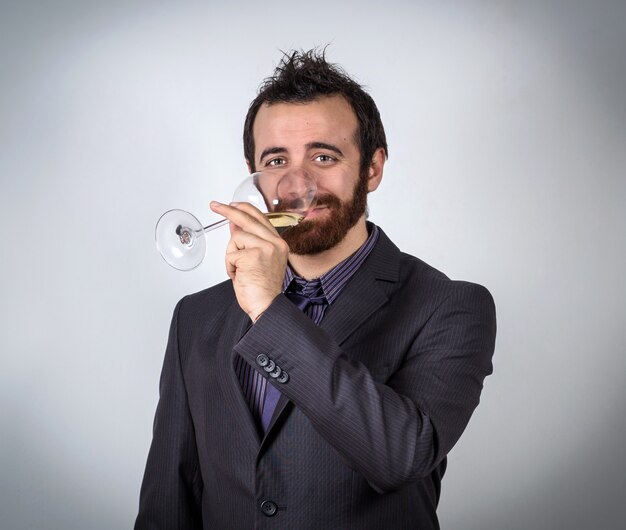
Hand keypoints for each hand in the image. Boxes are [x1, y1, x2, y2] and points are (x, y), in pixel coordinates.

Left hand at [210, 201, 288, 320]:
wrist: (266, 306)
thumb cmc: (261, 288)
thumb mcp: (257, 260)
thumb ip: (249, 241)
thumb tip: (235, 225)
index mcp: (279, 243)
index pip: (260, 218)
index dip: (244, 209)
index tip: (231, 204)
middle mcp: (275, 243)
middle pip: (247, 219)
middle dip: (228, 210)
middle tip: (214, 205)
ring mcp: (265, 248)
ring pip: (236, 237)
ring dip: (231, 255)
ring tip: (240, 270)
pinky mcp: (253, 256)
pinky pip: (231, 253)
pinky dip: (230, 265)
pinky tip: (239, 275)